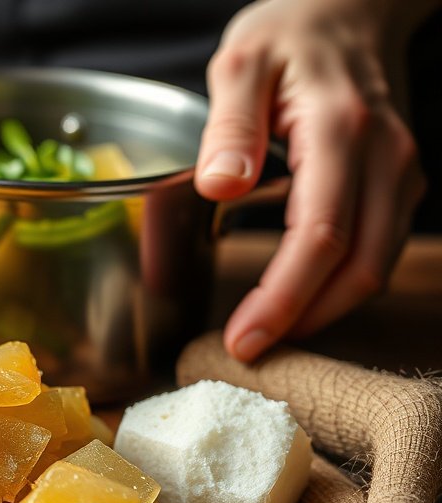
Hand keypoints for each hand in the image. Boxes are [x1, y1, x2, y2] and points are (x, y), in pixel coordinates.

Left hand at [195, 0, 428, 361]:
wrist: (347, 8)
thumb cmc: (287, 34)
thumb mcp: (240, 65)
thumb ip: (230, 126)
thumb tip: (220, 183)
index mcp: (339, 131)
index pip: (320, 236)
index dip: (283, 299)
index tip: (243, 339)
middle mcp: (385, 156)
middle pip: (359, 266)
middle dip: (302, 319)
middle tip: (246, 349)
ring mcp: (401, 170)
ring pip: (376, 265)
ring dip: (324, 309)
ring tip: (267, 332)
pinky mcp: (398, 181)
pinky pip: (378, 249)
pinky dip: (340, 285)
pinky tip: (298, 296)